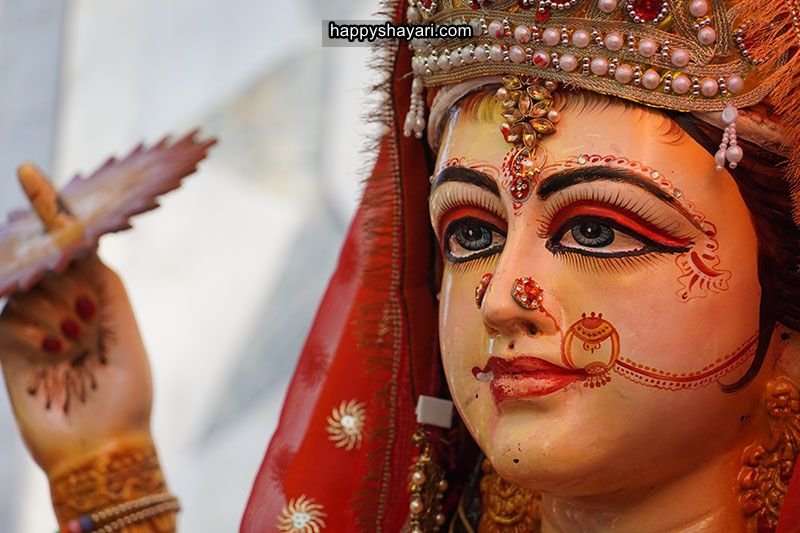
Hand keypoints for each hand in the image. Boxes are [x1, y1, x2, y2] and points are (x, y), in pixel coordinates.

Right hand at [0, 254, 153, 475]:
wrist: (98, 450)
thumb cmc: (126, 399)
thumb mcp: (128, 341)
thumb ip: (111, 293)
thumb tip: (89, 248)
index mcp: (101, 314)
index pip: (81, 266)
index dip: (76, 252)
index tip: (76, 245)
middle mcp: (69, 320)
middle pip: (52, 271)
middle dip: (66, 287)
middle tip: (82, 319)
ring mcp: (39, 337)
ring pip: (28, 292)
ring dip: (50, 311)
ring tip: (70, 343)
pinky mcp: (12, 358)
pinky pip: (6, 321)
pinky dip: (26, 327)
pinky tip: (51, 349)